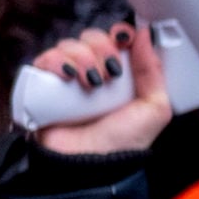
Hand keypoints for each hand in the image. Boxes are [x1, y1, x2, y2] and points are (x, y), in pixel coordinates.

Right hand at [32, 24, 171, 155]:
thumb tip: (148, 34)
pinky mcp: (45, 85)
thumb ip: (153, 71)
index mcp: (122, 75)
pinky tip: (68, 78)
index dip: (122, 34)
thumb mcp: (154, 108)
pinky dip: (57, 61)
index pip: (118, 39)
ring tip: (90, 84)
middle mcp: (94, 72)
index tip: (125, 41)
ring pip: (69, 45)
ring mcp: (68, 77)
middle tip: (110, 74)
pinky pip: (46, 58)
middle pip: (93, 36)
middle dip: (103, 47)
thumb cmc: (123, 142)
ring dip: (82, 58)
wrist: (91, 163)